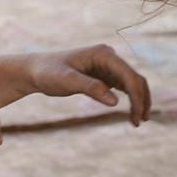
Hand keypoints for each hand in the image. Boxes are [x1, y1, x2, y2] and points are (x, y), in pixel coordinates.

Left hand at [24, 44, 151, 125]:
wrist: (35, 70)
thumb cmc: (48, 73)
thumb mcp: (67, 81)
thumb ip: (91, 88)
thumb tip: (116, 101)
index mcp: (104, 54)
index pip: (130, 76)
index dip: (137, 97)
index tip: (137, 117)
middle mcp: (109, 57)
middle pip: (136, 79)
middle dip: (142, 100)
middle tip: (140, 122)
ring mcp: (108, 66)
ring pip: (133, 83)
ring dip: (139, 100)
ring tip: (139, 121)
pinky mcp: (104, 75)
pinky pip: (124, 86)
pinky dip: (131, 99)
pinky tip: (131, 113)